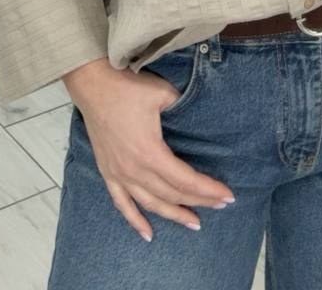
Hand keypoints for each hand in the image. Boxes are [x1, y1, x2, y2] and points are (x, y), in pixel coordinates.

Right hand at [63, 59, 234, 241]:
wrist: (93, 86)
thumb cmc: (128, 88)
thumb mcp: (163, 94)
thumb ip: (182, 108)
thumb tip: (195, 115)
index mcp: (150, 153)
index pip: (185, 179)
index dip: (207, 190)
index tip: (227, 196)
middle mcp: (135, 170)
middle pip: (172, 194)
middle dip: (199, 201)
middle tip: (220, 205)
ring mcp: (119, 174)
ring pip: (151, 204)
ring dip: (173, 215)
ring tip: (194, 223)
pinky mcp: (107, 173)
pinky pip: (122, 204)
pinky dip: (135, 221)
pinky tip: (148, 234)